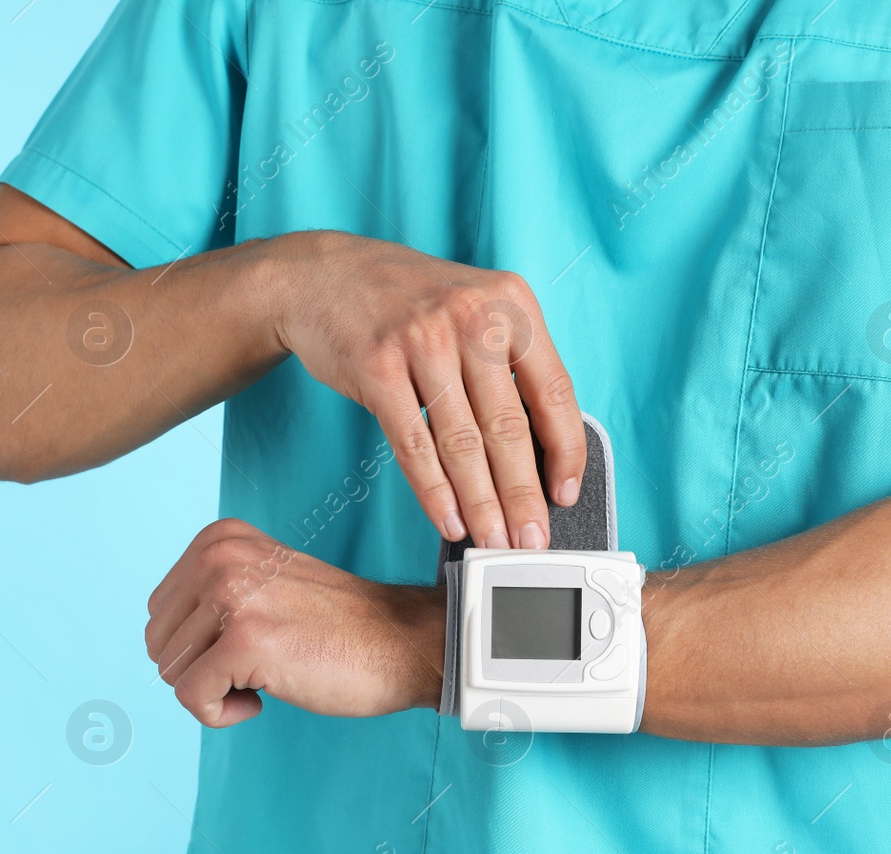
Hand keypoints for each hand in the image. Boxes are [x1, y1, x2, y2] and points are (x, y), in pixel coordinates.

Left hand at [144, 519, 445, 726]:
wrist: (400, 642)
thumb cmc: (333, 627)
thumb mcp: (260, 582)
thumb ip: (209, 594)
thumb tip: (156, 640)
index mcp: (218, 539)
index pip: (159, 612)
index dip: (198, 646)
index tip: (251, 641)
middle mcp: (219, 557)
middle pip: (158, 643)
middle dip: (201, 669)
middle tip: (258, 662)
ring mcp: (232, 596)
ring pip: (171, 673)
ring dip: (215, 691)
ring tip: (266, 674)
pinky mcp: (246, 640)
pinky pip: (192, 699)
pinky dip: (222, 714)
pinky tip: (264, 698)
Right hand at [260, 230, 585, 548]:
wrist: (325, 276)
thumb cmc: (408, 304)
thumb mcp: (473, 309)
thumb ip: (507, 364)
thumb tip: (536, 457)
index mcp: (512, 302)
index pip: (555, 391)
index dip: (565, 452)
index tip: (565, 495)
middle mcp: (472, 316)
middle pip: (508, 425)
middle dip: (522, 495)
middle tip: (531, 541)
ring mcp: (422, 340)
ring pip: (461, 442)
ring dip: (481, 503)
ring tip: (494, 541)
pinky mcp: (377, 366)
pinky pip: (413, 444)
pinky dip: (434, 491)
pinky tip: (450, 520)